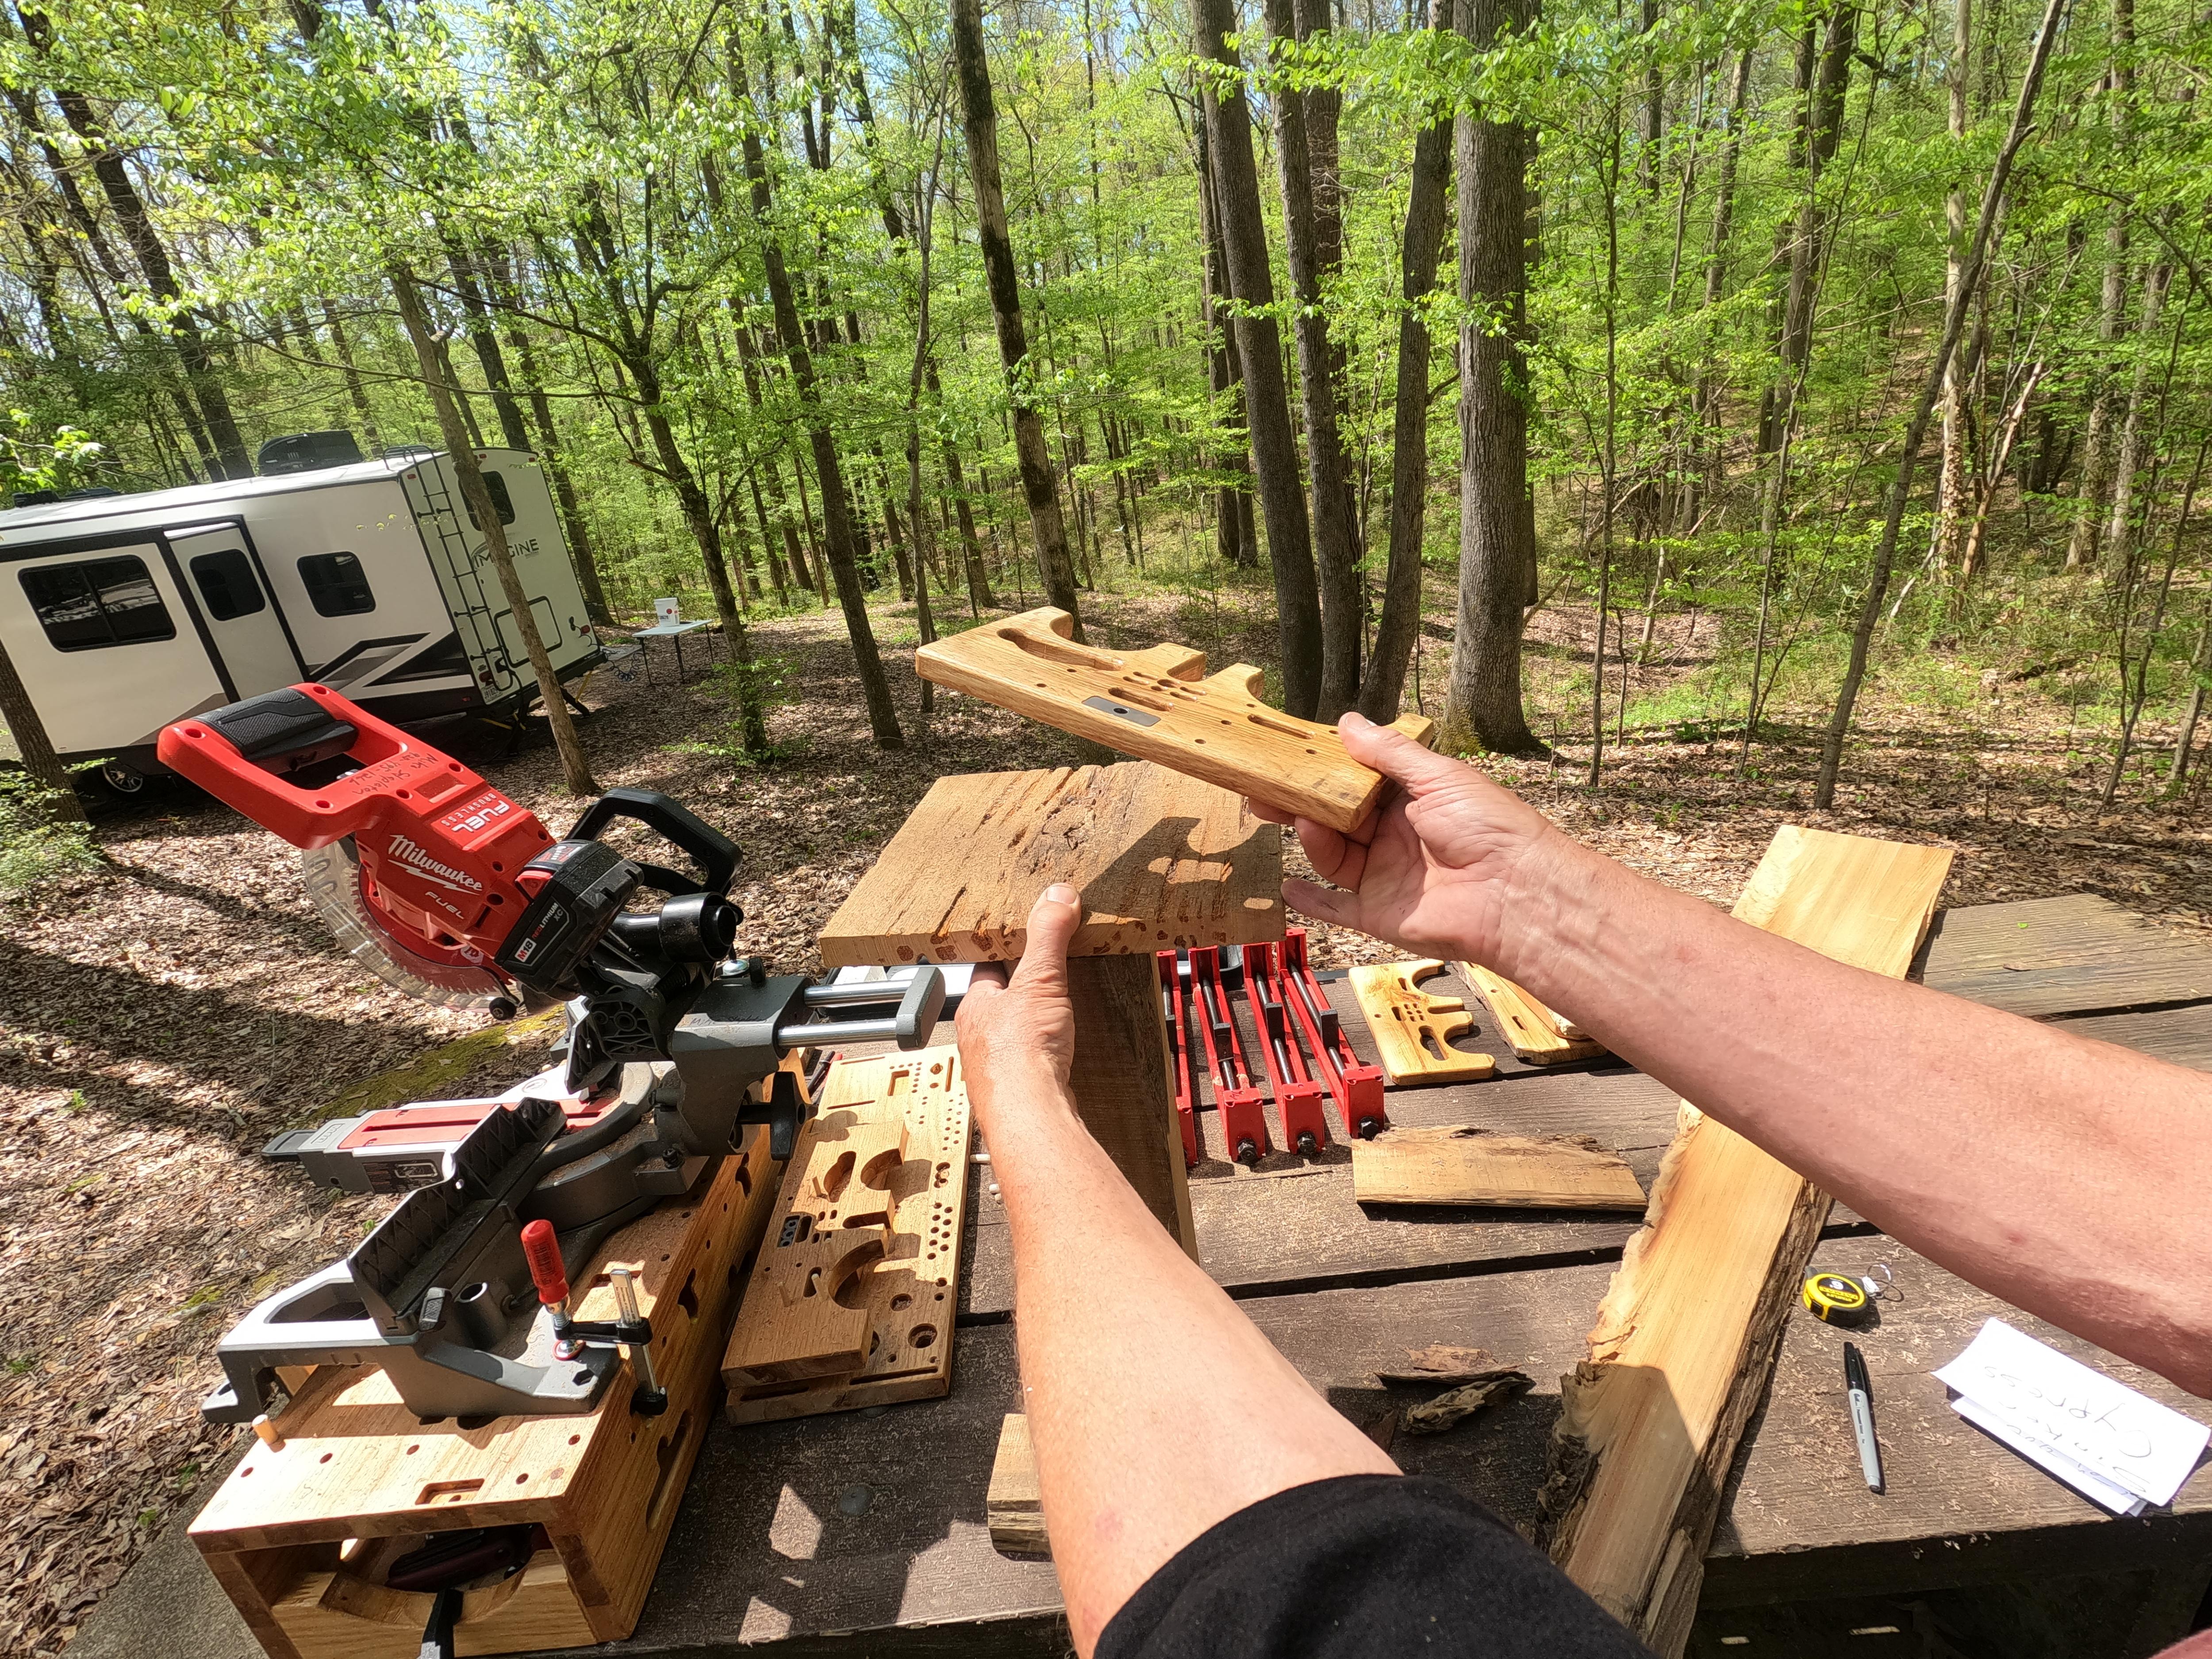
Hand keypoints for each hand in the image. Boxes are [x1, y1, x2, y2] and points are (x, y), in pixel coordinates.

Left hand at [955, 883, 1081, 1131]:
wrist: (1030, 1112)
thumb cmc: (1020, 1053)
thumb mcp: (1039, 980)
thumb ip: (1048, 937)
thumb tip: (1056, 895)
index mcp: (975, 1006)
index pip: (986, 969)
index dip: (1006, 953)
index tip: (1023, 940)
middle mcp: (979, 1037)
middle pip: (1001, 1003)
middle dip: (1022, 991)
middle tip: (1047, 976)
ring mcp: (997, 1066)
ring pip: (1014, 1035)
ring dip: (1032, 1025)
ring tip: (1057, 1012)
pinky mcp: (1019, 1089)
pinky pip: (1031, 1062)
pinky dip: (1044, 1053)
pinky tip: (1060, 1052)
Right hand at [1248, 713, 1568, 973]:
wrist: (1516, 894)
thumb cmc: (1490, 828)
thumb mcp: (1438, 777)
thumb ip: (1389, 753)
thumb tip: (1347, 723)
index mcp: (1409, 801)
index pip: (1355, 782)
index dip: (1323, 770)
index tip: (1289, 756)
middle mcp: (1393, 837)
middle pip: (1334, 817)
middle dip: (1300, 804)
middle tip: (1262, 790)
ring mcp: (1384, 876)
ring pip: (1331, 855)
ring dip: (1311, 839)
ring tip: (1303, 823)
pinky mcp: (1379, 913)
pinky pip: (1335, 907)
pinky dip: (1309, 900)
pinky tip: (1288, 885)